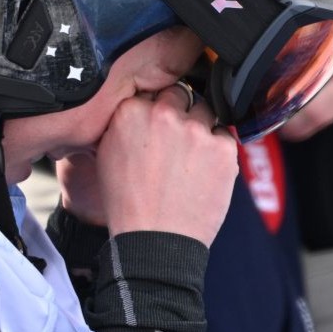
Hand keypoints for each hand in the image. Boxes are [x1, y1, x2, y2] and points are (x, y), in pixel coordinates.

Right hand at [57, 84, 236, 245]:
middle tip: (176, 141)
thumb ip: (124, 121)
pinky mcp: (224, 148)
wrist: (154, 243)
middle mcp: (164, 114)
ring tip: (190, 160)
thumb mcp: (107, 153)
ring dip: (200, 128)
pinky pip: (225, 136)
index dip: (155, 106)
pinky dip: (217, 151)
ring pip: (206, 111)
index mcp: (130, 111)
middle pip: (180, 93)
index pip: (152, 89)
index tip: (157, 123)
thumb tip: (141, 103)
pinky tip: (203, 173)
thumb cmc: (128, 203)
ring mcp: (196, 130)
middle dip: (179, 111)